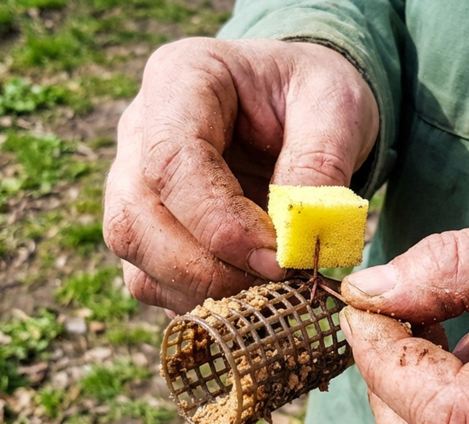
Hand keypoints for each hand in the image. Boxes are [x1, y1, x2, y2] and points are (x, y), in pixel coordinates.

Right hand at [103, 38, 378, 311]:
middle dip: (207, 269)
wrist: (300, 106)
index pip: (171, 162)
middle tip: (276, 284)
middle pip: (136, 217)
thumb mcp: (337, 107)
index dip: (220, 223)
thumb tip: (295, 241)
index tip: (278, 259)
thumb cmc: (313, 96)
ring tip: (268, 291)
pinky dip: (198, 300)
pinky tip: (248, 294)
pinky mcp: (143, 228)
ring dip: (201, 289)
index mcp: (179, 78)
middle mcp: (138, 130)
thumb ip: (320, 165)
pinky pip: (149, 280)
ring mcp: (131, 181)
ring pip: (135, 255)